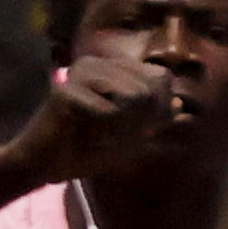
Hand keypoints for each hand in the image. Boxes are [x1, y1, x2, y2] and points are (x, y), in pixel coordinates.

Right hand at [4, 40, 201, 184]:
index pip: (162, 79)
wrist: (44, 165)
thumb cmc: (87, 149)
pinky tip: (83, 136)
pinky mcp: (65, 91)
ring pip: (135, 97)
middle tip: (111, 133)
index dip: (160, 110)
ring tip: (98, 134)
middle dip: (140, 122)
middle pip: (151, 89)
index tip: (138, 129)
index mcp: (113, 68)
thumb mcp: (131, 137)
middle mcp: (97, 63)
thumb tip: (183, 108)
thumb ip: (156, 122)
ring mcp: (80, 73)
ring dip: (123, 128)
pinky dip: (104, 133)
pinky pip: (110, 113)